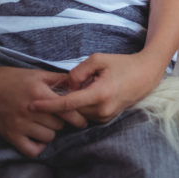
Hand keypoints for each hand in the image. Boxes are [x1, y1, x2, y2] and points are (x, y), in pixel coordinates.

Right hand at [0, 63, 87, 157]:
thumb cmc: (10, 78)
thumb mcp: (36, 74)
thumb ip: (58, 79)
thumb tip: (77, 84)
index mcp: (39, 94)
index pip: (67, 109)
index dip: (78, 116)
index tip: (83, 119)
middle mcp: (30, 111)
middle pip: (60, 124)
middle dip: (62, 121)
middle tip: (58, 117)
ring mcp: (19, 125)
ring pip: (48, 137)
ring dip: (50, 132)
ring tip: (45, 124)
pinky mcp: (9, 135)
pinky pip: (31, 150)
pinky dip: (37, 146)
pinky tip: (36, 137)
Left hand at [29, 52, 163, 124]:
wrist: (146, 74)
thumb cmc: (123, 63)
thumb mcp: (99, 59)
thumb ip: (78, 71)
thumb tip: (67, 85)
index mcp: (99, 94)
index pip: (67, 104)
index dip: (48, 105)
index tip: (31, 105)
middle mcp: (102, 109)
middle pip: (71, 110)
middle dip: (62, 100)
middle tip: (60, 87)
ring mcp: (105, 116)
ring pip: (78, 113)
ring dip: (74, 103)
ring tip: (84, 86)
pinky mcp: (107, 118)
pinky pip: (87, 114)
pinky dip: (82, 105)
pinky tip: (89, 92)